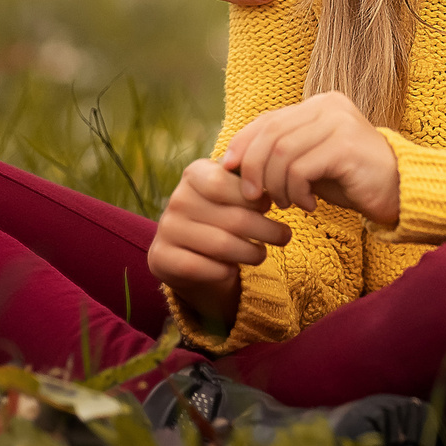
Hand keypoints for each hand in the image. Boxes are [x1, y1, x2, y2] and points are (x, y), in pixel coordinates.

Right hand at [148, 157, 292, 328]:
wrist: (191, 249)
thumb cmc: (225, 213)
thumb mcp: (236, 191)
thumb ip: (253, 181)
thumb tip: (275, 181)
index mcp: (195, 174)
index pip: (226, 183)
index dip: (254, 198)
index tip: (271, 206)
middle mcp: (176, 199)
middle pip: (233, 218)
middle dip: (267, 230)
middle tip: (284, 236)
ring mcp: (166, 229)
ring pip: (221, 245)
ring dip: (251, 253)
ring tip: (262, 253)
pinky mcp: (160, 258)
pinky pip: (199, 267)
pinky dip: (223, 271)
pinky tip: (233, 269)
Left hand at [221, 92, 402, 228]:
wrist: (399, 191)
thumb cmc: (351, 179)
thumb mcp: (310, 162)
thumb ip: (280, 153)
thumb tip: (232, 160)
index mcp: (319, 104)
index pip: (267, 120)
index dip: (242, 145)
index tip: (229, 171)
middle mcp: (328, 106)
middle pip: (270, 135)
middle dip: (253, 169)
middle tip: (254, 197)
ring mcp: (339, 123)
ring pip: (281, 153)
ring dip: (276, 185)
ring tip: (287, 203)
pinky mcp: (345, 146)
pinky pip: (300, 169)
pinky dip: (295, 192)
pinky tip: (308, 205)